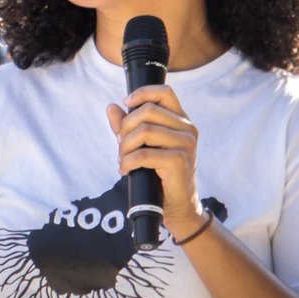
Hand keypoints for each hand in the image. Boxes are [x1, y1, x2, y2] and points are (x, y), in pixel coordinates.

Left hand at [106, 83, 203, 236]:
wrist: (176, 204)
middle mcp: (187, 128)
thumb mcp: (142, 145)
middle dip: (125, 128)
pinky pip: (144, 154)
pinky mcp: (179, 161)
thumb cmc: (159, 173)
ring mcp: (185, 144)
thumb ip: (128, 125)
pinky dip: (128, 161)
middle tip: (120, 145)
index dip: (142, 93)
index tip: (126, 103)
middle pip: (147, 111)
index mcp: (180, 120)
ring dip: (124, 146)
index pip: (164, 93)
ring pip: (144, 130)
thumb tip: (111, 107)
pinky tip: (125, 170)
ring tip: (122, 159)